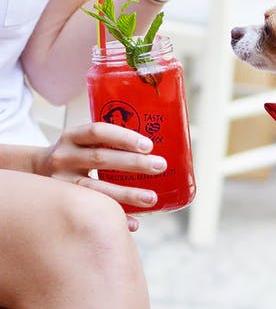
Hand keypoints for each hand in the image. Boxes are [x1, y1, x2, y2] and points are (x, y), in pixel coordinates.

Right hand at [36, 122, 166, 231]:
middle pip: (100, 158)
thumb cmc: (76, 155)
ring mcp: (60, 181)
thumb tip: (154, 151)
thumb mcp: (84, 142)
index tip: (148, 145)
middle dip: (134, 163)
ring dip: (127, 194)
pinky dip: (115, 216)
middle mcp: (64, 157)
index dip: (123, 137)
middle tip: (160, 166)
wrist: (36, 173)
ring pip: (95, 188)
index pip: (98, 131)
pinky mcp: (61, 204)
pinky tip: (134, 223)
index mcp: (73, 137)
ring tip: (152, 198)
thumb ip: (110, 143)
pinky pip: (90, 212)